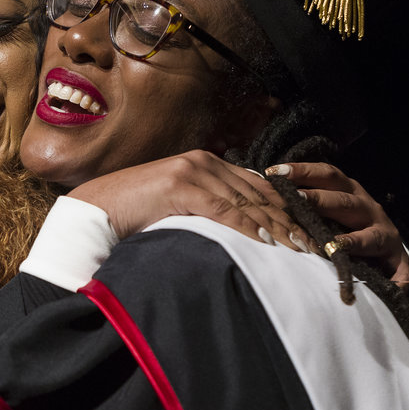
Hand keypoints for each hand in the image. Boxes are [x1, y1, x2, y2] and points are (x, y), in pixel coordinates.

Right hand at [68, 150, 317, 252]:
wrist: (97, 209)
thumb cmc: (133, 213)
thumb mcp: (176, 205)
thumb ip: (204, 207)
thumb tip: (235, 230)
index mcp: (204, 162)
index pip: (255, 185)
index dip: (282, 208)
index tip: (303, 231)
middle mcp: (203, 161)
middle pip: (257, 192)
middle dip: (288, 219)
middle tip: (311, 243)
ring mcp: (192, 171)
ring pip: (246, 202)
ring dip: (276, 227)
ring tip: (298, 248)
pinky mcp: (181, 187)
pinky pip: (225, 210)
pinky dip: (248, 227)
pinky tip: (268, 242)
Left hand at [266, 162, 408, 284]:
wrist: (387, 248)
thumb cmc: (347, 225)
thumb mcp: (329, 208)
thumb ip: (303, 203)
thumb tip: (263, 193)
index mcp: (349, 193)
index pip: (327, 175)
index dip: (302, 172)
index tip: (274, 172)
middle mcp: (368, 209)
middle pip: (344, 202)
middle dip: (319, 200)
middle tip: (294, 199)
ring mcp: (385, 235)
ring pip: (369, 237)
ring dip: (352, 241)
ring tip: (334, 246)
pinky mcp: (398, 261)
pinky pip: (398, 272)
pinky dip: (394, 280)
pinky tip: (386, 288)